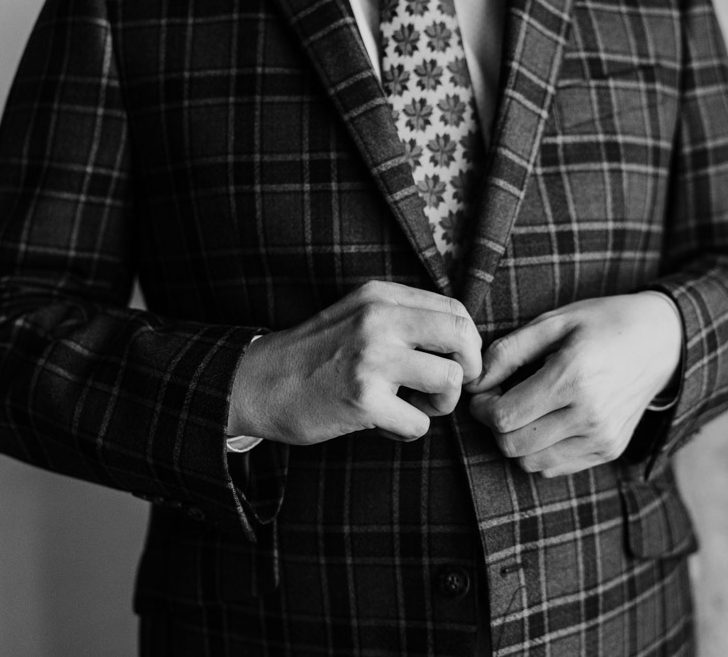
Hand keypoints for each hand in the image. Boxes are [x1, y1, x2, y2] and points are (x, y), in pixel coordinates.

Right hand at [228, 281, 481, 444]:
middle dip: (469, 369)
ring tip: (413, 407)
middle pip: (463, 337)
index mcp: (381, 297)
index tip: (456, 362)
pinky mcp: (363, 400)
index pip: (455, 310)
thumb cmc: (315, 355)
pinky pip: (420, 423)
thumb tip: (462, 339)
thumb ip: (402, 316)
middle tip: (447, 388)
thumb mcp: (356, 314)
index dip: (468, 342)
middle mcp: (379, 321)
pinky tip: (383, 424)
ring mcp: (371, 360)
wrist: (259, 383)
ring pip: (450, 381)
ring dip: (440, 405)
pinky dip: (407, 430)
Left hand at [465, 293, 681, 476]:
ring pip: (531, 463)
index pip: (505, 417)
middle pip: (513, 445)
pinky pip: (554, 468)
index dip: (482, 408)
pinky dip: (539, 451)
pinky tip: (547, 422)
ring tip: (526, 411)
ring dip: (516, 441)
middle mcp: (589, 415)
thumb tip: (476, 383)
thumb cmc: (603, 323)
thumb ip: (508, 351)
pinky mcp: (609, 450)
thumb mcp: (554, 321)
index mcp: (573, 378)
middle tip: (501, 401)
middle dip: (495, 426)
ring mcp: (602, 438)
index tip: (485, 392)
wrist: (662, 341)